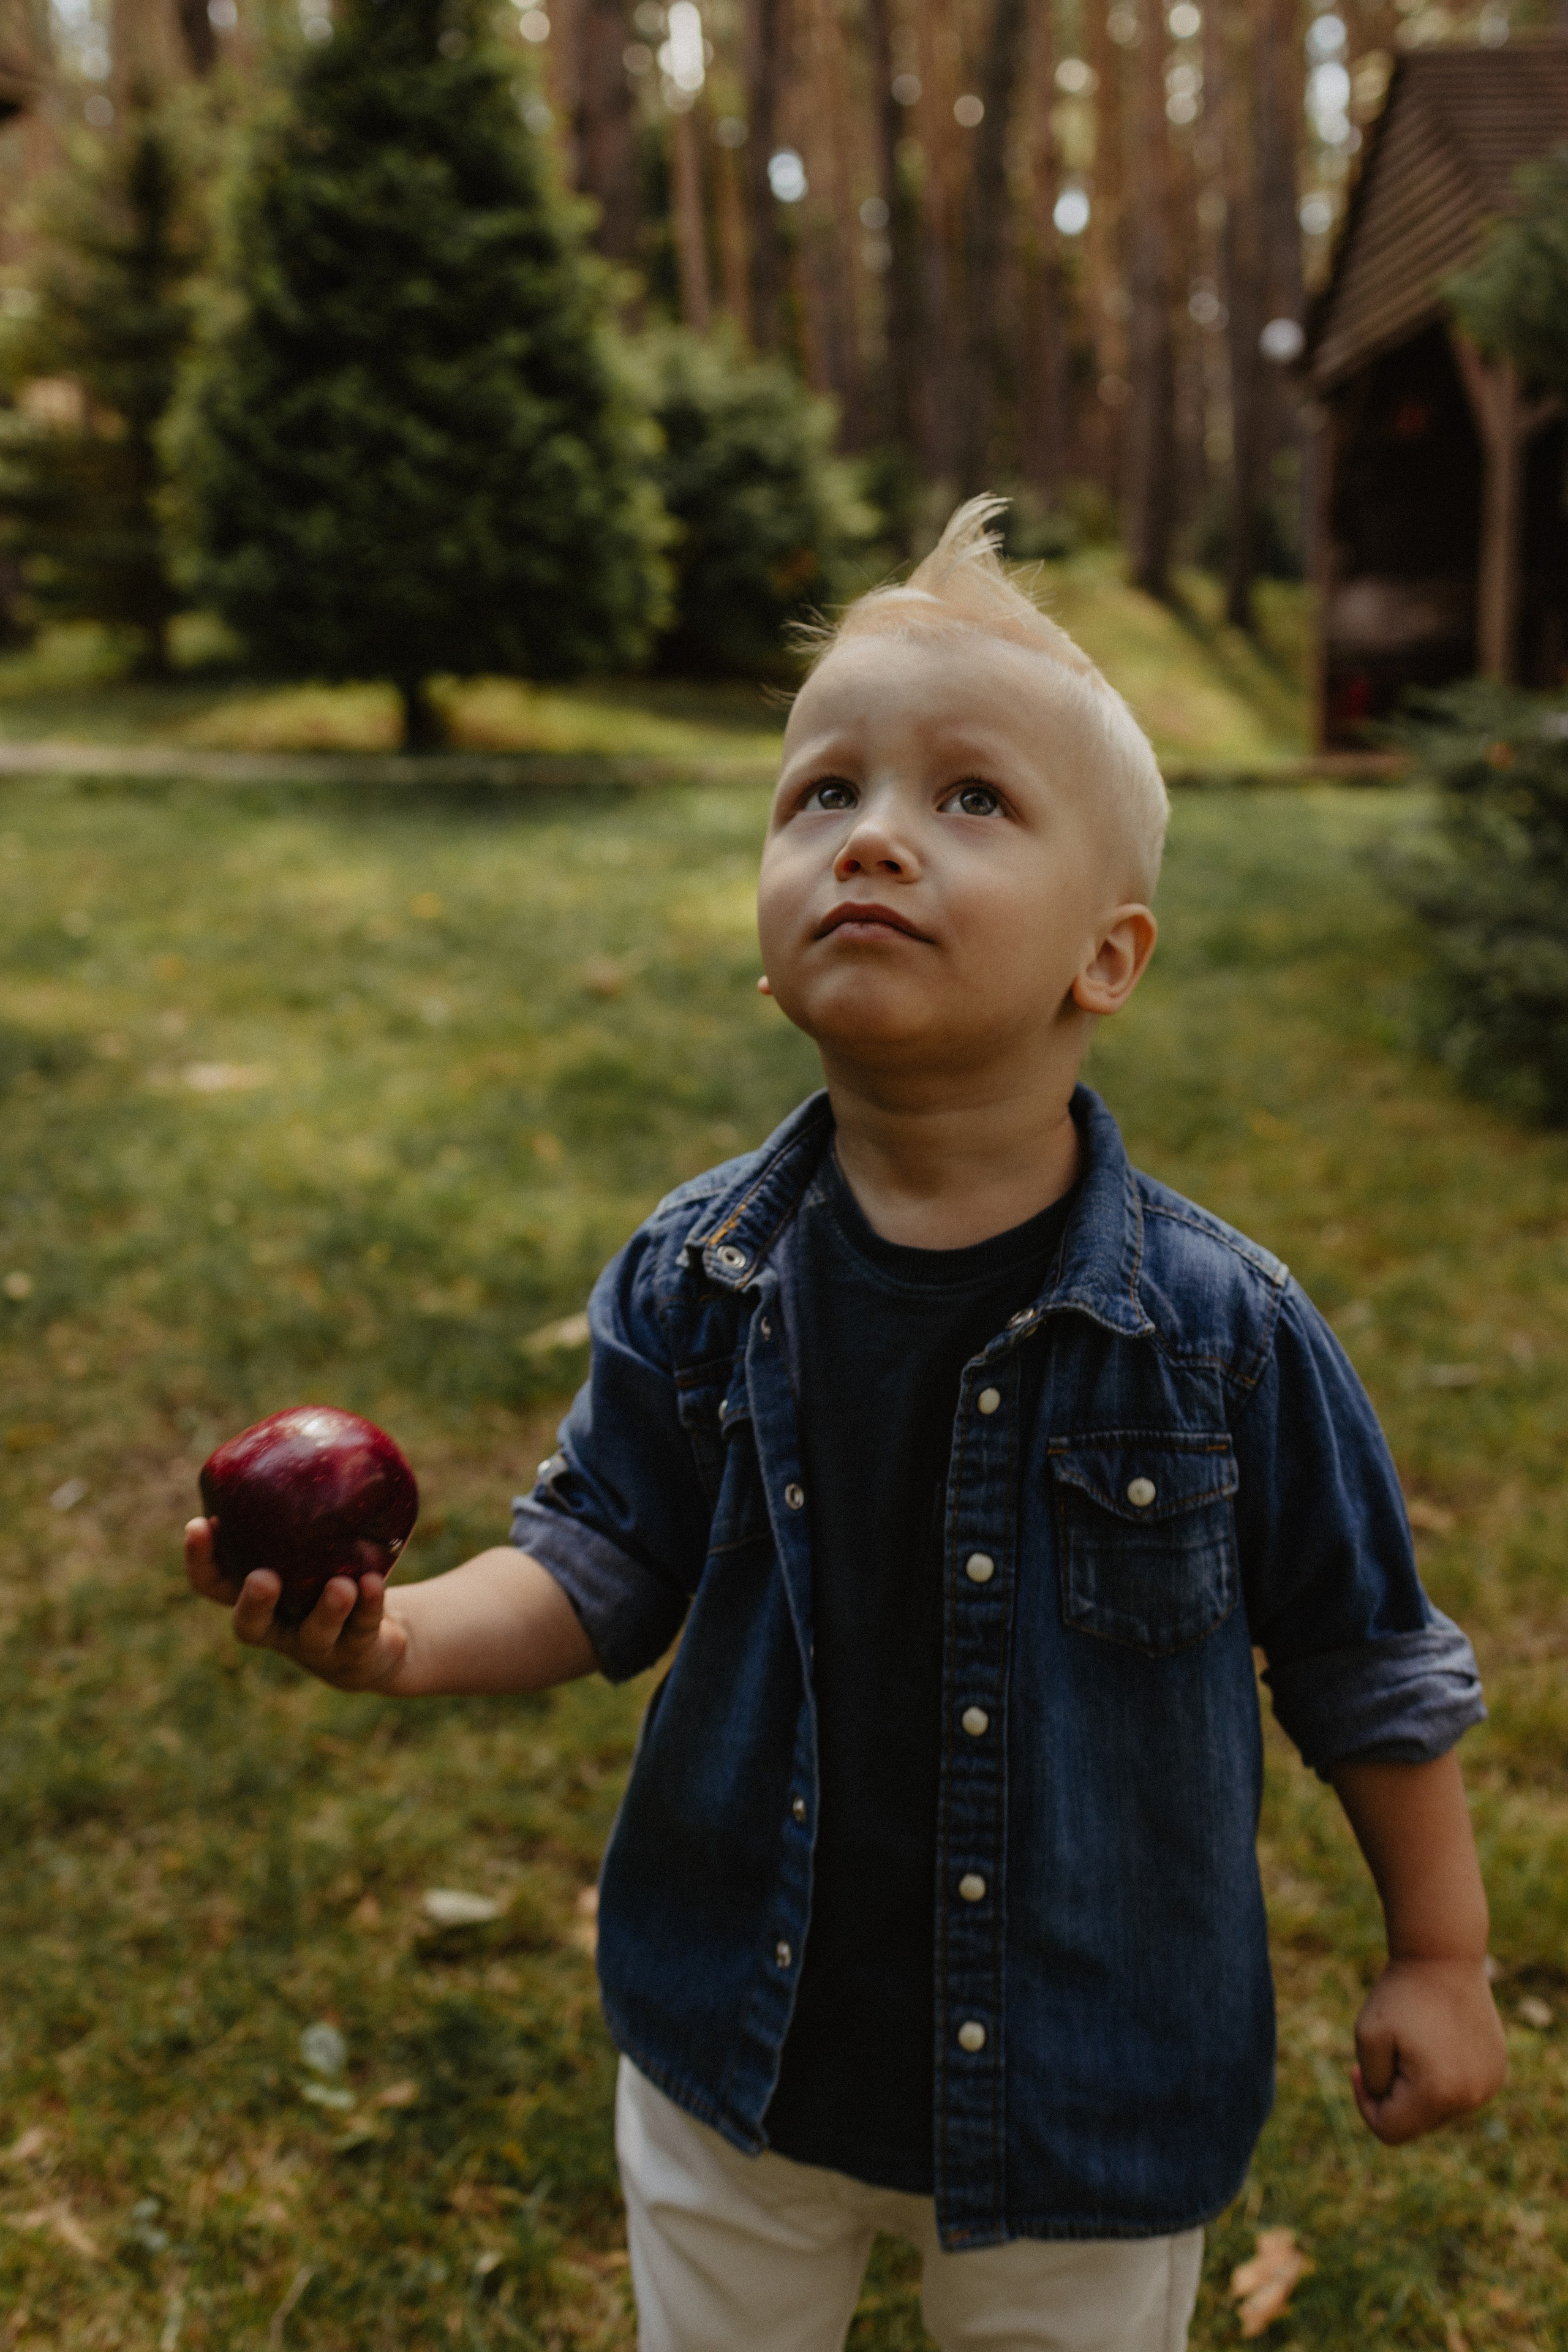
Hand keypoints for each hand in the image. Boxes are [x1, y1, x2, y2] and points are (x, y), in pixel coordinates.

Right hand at [185, 1516, 410, 1692]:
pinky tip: (372, 1582)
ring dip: (326, 1609)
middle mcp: (278, 1627)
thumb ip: (303, 1500)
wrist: (374, 1636)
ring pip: (314, 1633)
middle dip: (253, 1603)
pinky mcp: (355, 1653)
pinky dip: (367, 1606)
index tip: (199, 1524)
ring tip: (340, 1584)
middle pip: (250, 1625)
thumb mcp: (315, 1538)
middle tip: (263, 1576)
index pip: (214, 1583)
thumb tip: (303, 1428)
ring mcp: (316, 1647)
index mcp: (254, 1597)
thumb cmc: (332, 1573)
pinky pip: (361, 1628)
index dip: (201, 1560)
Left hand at [1351, 1956, 1506, 2143]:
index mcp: (1437, 2094)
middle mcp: (1470, 2098)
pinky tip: (1437, 2039)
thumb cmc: (1399, 1995)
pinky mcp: (1496, 2071)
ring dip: (1418, 2084)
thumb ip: (1374, 2084)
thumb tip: (1389, 2108)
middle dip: (1394, 2092)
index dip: (1365, 2106)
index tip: (1357, 2070)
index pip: (1390, 2132)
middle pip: (1416, 2122)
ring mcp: (1488, 2086)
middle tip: (1387, 2048)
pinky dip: (1442, 2074)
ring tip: (1415, 2039)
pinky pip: (1459, 2090)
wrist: (1443, 1955)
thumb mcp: (1368, 2038)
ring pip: (1438, 2107)